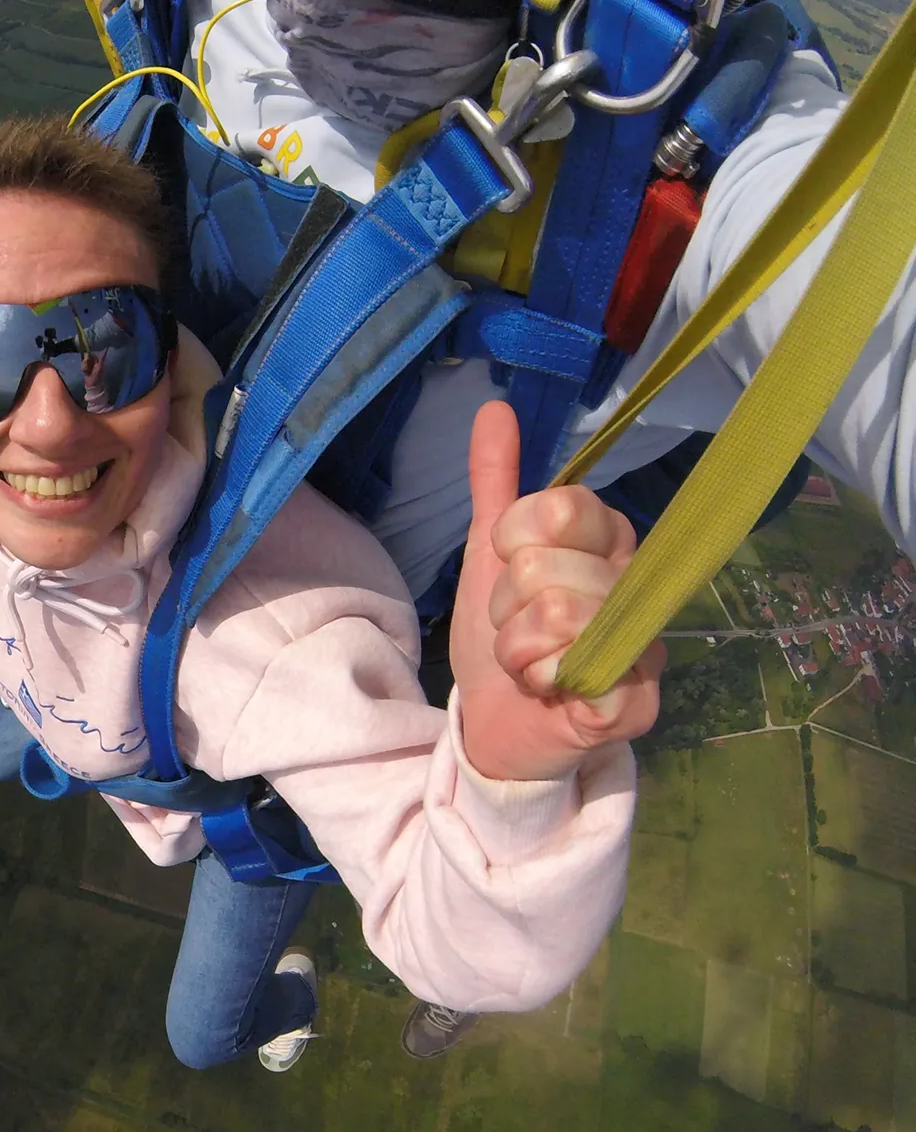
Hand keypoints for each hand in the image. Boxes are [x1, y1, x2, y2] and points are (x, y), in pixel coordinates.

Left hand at [450, 402, 663, 780]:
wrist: (494, 724)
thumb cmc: (503, 638)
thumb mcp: (487, 555)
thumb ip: (495, 483)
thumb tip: (493, 408)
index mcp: (608, 542)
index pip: (561, 505)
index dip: (514, 539)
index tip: (509, 568)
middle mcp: (637, 585)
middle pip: (546, 564)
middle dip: (506, 605)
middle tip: (518, 629)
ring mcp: (643, 644)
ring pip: (555, 612)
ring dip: (516, 644)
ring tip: (529, 660)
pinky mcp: (635, 701)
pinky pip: (575, 667)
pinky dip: (538, 678)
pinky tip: (547, 689)